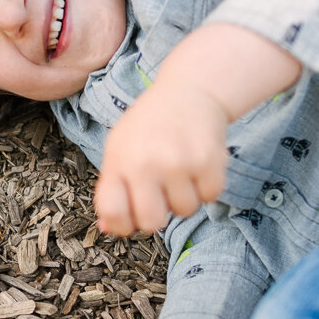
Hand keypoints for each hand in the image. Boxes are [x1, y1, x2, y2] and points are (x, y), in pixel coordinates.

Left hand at [95, 81, 228, 235]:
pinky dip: (207, 186)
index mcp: (119, 160)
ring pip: (185, 211)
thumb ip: (111, 186)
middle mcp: (146, 163)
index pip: (112, 212)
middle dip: (158, 215)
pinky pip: (210, 196)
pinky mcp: (208, 161)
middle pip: (151, 223)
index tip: (130, 218)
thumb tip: (107, 227)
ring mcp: (178, 163)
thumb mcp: (119, 147)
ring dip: (185, 197)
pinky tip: (198, 165)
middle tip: (160, 195)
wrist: (189, 91)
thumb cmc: (150, 124)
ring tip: (180, 171)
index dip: (121, 225)